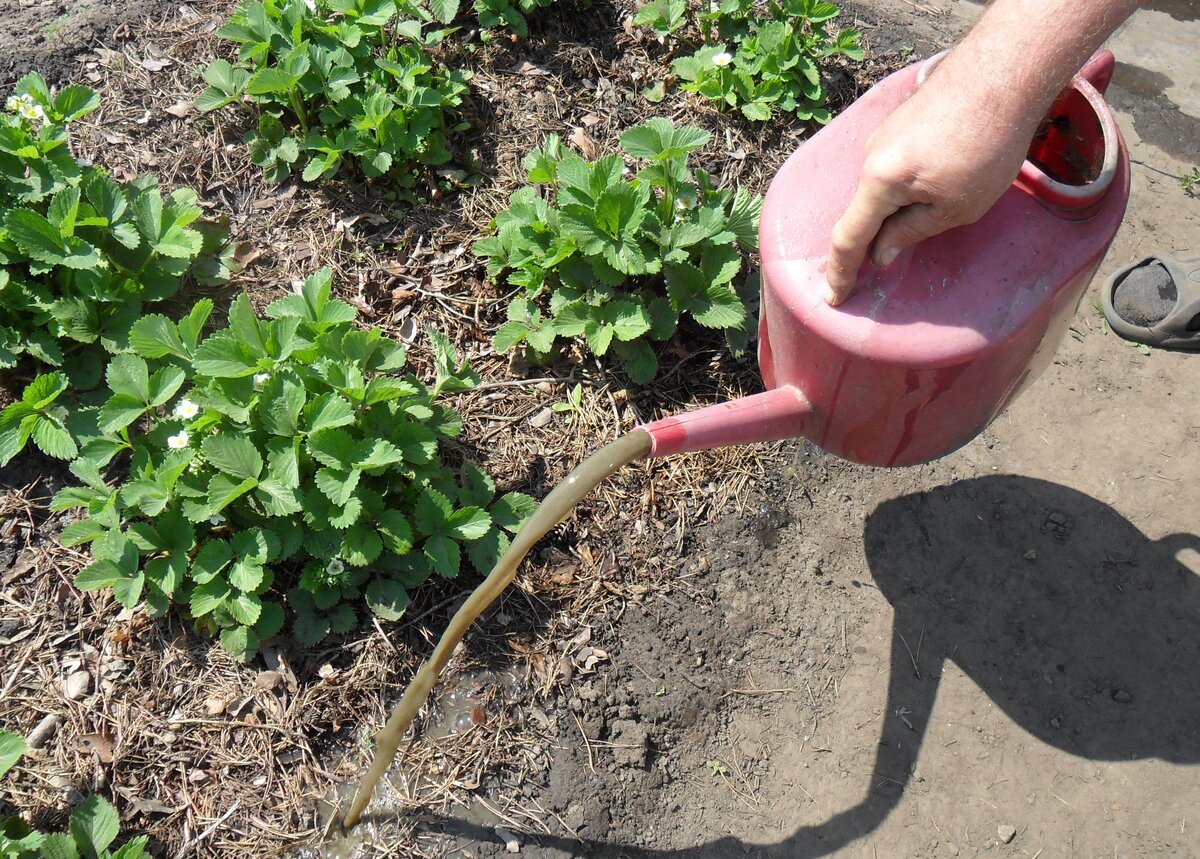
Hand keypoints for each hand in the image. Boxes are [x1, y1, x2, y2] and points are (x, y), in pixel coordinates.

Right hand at [824, 60, 1038, 305]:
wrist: (1003, 72)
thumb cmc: (987, 145)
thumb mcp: (956, 207)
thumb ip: (912, 232)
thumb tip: (881, 252)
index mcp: (879, 183)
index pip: (849, 238)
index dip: (841, 272)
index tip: (835, 297)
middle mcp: (872, 156)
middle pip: (865, 210)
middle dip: (878, 236)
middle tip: (900, 257)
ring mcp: (884, 134)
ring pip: (882, 185)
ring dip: (902, 205)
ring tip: (949, 200)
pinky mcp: (902, 120)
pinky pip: (895, 164)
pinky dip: (909, 182)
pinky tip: (948, 174)